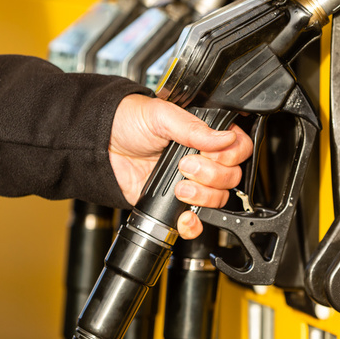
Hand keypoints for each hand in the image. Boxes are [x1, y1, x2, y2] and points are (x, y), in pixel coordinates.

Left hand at [109, 94, 252, 238]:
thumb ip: (194, 127)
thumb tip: (225, 136)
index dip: (231, 154)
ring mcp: (191, 182)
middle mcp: (203, 159)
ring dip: (203, 196)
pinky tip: (185, 214)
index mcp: (205, 135)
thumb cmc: (129, 122)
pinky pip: (196, 221)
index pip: (239, 148)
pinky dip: (194, 223)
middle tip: (185, 165)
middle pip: (232, 177)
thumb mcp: (162, 115)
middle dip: (212, 175)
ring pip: (219, 199)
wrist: (100, 145)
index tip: (210, 152)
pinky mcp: (174, 203)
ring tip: (180, 185)